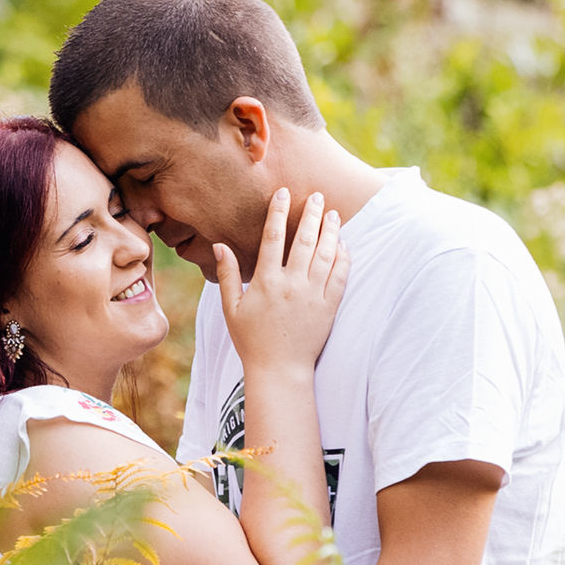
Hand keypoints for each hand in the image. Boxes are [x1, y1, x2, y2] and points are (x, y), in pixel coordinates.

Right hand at [215, 189, 349, 376]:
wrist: (279, 371)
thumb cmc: (251, 341)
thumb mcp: (231, 309)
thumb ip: (227, 275)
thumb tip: (220, 245)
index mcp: (265, 282)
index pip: (273, 237)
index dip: (279, 212)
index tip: (284, 193)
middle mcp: (291, 285)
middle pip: (305, 240)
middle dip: (312, 214)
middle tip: (318, 196)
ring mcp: (313, 295)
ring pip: (326, 254)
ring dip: (331, 231)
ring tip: (334, 214)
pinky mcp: (329, 307)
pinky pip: (340, 276)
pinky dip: (344, 257)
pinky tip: (343, 244)